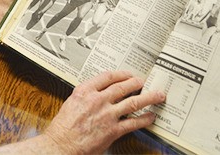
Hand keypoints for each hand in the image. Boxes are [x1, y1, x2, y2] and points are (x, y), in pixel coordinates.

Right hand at [42, 71, 165, 154]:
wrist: (61, 145)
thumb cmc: (63, 127)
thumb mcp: (72, 103)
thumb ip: (86, 96)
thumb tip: (98, 93)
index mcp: (85, 91)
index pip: (108, 76)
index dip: (121, 74)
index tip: (127, 74)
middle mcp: (98, 100)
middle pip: (123, 86)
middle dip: (136, 83)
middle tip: (144, 81)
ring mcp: (107, 115)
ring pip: (133, 102)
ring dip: (148, 98)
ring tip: (157, 95)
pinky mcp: (113, 130)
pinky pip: (133, 123)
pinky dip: (145, 119)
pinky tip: (151, 117)